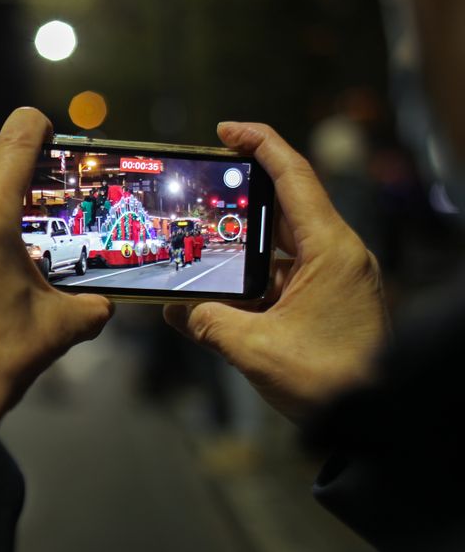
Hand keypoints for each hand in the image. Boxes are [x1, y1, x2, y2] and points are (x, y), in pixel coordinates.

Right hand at [164, 122, 389, 422]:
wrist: (376, 420)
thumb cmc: (330, 381)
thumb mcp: (255, 348)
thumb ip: (207, 321)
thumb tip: (174, 310)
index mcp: (331, 249)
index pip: (295, 175)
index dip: (259, 143)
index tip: (224, 130)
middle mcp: (338, 254)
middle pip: (286, 202)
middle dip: (241, 192)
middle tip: (200, 183)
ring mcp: (335, 276)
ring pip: (281, 241)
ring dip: (242, 242)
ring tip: (199, 241)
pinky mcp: (328, 298)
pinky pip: (284, 272)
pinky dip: (252, 274)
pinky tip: (219, 287)